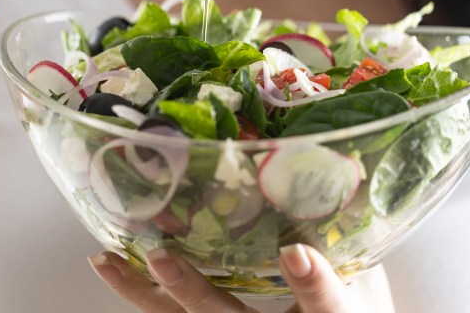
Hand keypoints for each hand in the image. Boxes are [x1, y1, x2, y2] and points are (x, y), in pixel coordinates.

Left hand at [88, 245, 394, 312]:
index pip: (328, 307)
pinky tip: (113, 265)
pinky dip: (140, 292)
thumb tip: (341, 171)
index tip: (298, 255)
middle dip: (191, 289)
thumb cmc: (355, 310)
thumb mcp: (364, 280)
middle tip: (159, 256)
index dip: (314, 285)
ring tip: (106, 261)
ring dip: (141, 292)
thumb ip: (348, 236)